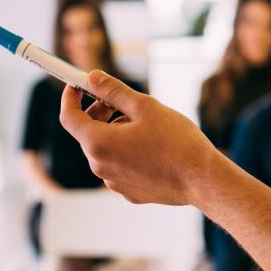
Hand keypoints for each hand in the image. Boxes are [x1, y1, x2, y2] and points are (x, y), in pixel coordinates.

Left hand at [59, 70, 219, 204]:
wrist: (202, 179)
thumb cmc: (176, 142)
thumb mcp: (145, 107)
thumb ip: (114, 91)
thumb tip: (93, 78)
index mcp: (99, 143)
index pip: (69, 117)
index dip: (70, 98)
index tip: (76, 86)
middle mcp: (100, 166)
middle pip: (88, 134)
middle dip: (98, 114)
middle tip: (117, 102)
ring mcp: (114, 183)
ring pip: (106, 150)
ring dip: (116, 133)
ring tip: (147, 126)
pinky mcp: (130, 192)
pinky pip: (121, 167)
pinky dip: (129, 153)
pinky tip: (154, 148)